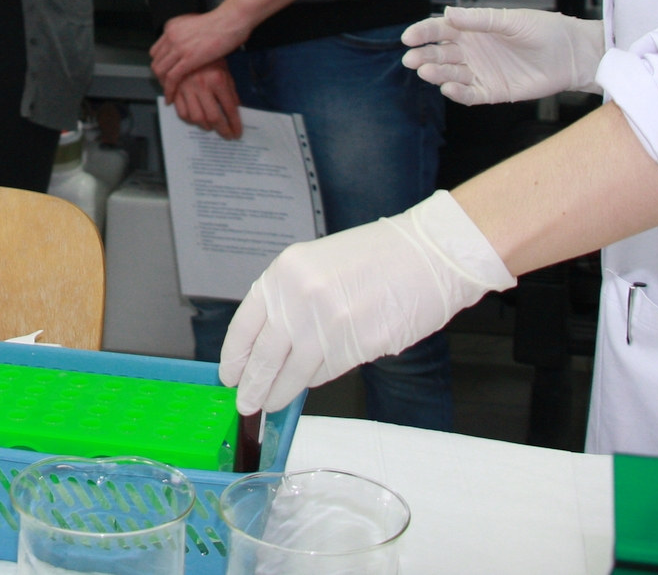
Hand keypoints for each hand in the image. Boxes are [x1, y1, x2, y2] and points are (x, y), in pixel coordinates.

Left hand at [151, 5, 252, 89]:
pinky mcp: (188, 58)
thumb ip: (186, 35)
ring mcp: (178, 46)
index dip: (160, 65)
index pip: (156, 51)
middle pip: (156, 61)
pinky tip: (172, 98)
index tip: (165, 74)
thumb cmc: (222, 23)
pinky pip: (171, 77)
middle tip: (167, 86)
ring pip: (160, 70)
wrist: (232, 20)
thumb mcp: (196, 25)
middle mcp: (171, 35)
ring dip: (163, 85)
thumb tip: (185, 47)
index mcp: (172, 27)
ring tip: (170, 93)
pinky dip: (169, 90)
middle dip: (160, 76)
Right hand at [167, 60, 242, 138]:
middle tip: (227, 135)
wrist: (190, 42)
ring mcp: (187, 88)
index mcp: (218, 80)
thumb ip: (231, 92)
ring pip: (196, 117)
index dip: (235, 124)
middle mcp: (203, 86)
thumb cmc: (211, 58)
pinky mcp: (176, 89)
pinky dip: (189, 120)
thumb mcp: (226, 72)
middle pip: (213, 117)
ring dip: (205, 126)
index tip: (238, 133)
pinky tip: (195, 119)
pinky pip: (181, 111)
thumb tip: (236, 110)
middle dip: (223, 130)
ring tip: (211, 126)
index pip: (230, 109)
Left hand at [219, 190, 513, 413]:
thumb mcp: (316, 265)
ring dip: (280, 392)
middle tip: (246, 402)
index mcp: (285, 272)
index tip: (228, 375)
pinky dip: (315, 380)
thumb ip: (290, 299)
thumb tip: (269, 343)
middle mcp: (300, 298)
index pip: (245, 324)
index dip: (234, 356)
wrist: (428, 254)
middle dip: (253, 385)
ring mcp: (329, 324)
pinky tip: (309, 381)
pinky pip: (326, 371)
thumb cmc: (376, 256)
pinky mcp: (358, 346)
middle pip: (265, 355)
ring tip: (271, 403)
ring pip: (294, 372)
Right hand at [400, 6, 604, 104]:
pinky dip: (458, 93)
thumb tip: (448, 13)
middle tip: (411, 60)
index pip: (441, 30)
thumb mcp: (511, 20)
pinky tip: (449, 89)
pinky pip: (471, 94)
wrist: (573, 55)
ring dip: (437, 74)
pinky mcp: (494, 91)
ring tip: (426, 73)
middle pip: (441, 54)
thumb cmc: (545, 31)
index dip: (423, 33)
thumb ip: (480, 20)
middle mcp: (474, 51)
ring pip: (451, 74)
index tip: (409, 37)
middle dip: (424, 57)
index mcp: (474, 30)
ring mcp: (482, 72)